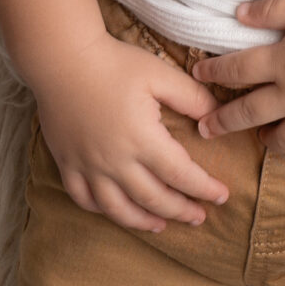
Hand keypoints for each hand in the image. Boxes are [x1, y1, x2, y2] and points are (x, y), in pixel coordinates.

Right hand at [28, 33, 227, 233]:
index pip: (181, 174)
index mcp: (143, 140)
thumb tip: (215, 118)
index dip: (204, 188)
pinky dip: (103, 211)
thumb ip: (192, 97)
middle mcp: (115, 161)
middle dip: (181, 211)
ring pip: (119, 209)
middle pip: (154, 198)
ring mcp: (88, 167)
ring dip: (143, 221)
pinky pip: (85, 199)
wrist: (62, 60)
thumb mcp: (160, 74)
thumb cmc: (114, 63)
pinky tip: (118, 211)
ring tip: (162, 225)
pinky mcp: (68, 164)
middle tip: (200, 217)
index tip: (222, 196)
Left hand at [192, 0, 284, 160]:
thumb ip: (272, 9)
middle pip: (249, 113)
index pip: (237, 70)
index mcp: (281, 62)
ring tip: (263, 139)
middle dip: (223, 122)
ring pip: (283, 139)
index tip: (198, 74)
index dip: (214, 72)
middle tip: (206, 129)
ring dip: (268, 140)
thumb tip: (238, 14)